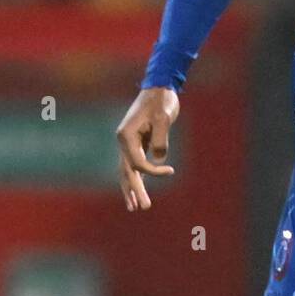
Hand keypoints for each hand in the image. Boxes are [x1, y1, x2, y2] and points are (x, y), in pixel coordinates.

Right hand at [116, 86, 179, 210]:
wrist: (160, 87)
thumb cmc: (161, 101)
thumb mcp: (164, 118)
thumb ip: (161, 139)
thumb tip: (159, 158)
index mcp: (126, 135)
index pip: (137, 163)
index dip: (153, 171)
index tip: (170, 169)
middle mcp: (124, 140)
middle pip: (127, 171)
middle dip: (134, 191)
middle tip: (141, 208)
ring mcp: (129, 142)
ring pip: (128, 170)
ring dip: (132, 188)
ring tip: (135, 207)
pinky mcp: (138, 142)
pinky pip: (135, 164)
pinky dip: (137, 178)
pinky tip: (137, 191)